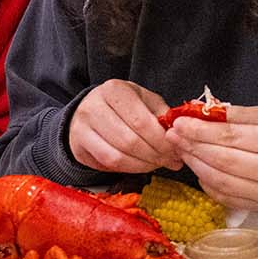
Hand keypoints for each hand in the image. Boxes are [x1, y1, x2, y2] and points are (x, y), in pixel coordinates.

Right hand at [68, 79, 182, 173]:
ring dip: (143, 165)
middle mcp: (94, 106)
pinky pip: (109, 164)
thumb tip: (178, 136)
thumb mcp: (144, 100)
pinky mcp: (79, 146)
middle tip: (171, 161)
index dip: (162, 140)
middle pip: (130, 140)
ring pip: (118, 156)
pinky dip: (130, 168)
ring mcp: (83, 127)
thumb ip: (161, 115)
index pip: (141, 121)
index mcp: (114, 89)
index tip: (176, 150)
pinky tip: (141, 165)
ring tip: (158, 163)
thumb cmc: (122, 105)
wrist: (89, 110)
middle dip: (155, 155)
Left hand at [168, 103, 257, 212]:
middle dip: (193, 147)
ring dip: (195, 165)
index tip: (179, 123)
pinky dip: (206, 182)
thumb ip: (235, 115)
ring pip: (220, 181)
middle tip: (173, 136)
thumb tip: (200, 113)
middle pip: (223, 160)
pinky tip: (198, 168)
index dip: (201, 131)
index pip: (231, 137)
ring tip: (182, 150)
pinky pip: (224, 196)